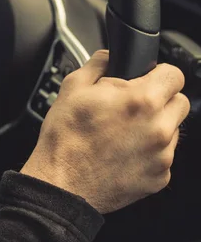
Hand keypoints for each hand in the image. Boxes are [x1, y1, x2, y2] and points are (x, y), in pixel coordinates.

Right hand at [21, 50, 189, 213]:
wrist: (61, 184)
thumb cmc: (65, 139)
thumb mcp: (73, 87)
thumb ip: (98, 64)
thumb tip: (109, 56)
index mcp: (142, 101)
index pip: (175, 74)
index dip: (158, 73)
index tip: (147, 80)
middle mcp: (159, 129)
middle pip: (181, 102)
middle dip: (161, 99)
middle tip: (134, 106)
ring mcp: (162, 156)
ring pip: (173, 130)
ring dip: (156, 127)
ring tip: (124, 133)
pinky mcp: (159, 178)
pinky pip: (164, 156)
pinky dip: (149, 153)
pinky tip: (124, 153)